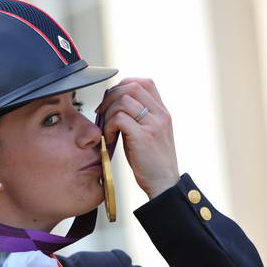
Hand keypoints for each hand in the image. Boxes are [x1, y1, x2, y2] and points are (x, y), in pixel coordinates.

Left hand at [96, 78, 179, 198]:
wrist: (164, 183)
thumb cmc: (152, 162)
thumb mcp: (150, 134)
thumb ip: (139, 118)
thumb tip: (115, 105)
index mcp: (162, 111)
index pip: (143, 82)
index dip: (123, 86)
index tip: (112, 102)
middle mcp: (160, 114)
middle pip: (131, 87)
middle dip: (111, 97)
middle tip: (102, 114)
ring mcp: (153, 124)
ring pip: (122, 102)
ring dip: (108, 114)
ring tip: (108, 130)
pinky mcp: (143, 136)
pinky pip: (119, 119)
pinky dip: (109, 127)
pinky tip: (110, 140)